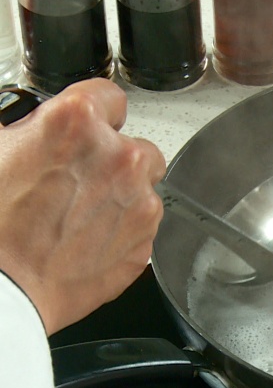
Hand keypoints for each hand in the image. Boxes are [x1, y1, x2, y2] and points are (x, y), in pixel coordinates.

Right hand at [0, 78, 165, 333]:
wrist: (0, 290)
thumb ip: (30, 130)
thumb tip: (35, 128)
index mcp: (78, 123)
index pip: (109, 96)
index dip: (95, 113)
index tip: (91, 126)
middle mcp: (119, 159)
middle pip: (134, 147)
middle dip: (112, 161)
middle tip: (78, 182)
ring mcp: (138, 204)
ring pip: (143, 189)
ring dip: (120, 197)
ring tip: (78, 217)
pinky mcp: (144, 244)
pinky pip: (141, 227)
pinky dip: (122, 231)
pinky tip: (86, 241)